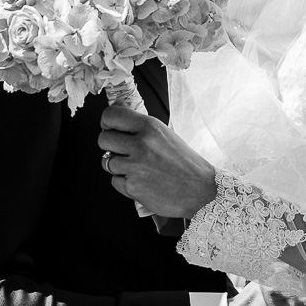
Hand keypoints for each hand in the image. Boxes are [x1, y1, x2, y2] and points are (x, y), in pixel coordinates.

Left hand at [98, 105, 218, 217]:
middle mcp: (140, 144)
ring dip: (117, 165)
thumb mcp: (166, 135)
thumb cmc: (187, 164)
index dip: (106, 122)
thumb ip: (143, 129)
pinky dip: (125, 183)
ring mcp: (135, 167)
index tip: (108, 127)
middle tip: (120, 150)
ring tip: (136, 168)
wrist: (201, 190)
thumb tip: (119, 125)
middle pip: (103, 139)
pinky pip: (115, 182)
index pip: (111, 115)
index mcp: (150, 127)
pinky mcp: (133, 187)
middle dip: (109, 145)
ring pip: (106, 162)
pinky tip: (141, 181)